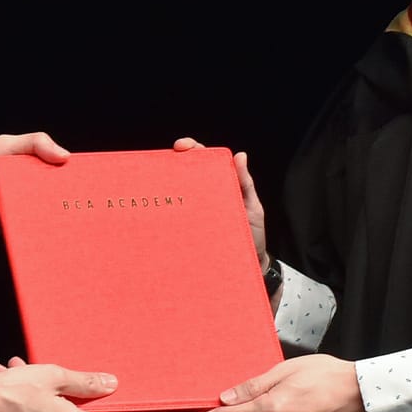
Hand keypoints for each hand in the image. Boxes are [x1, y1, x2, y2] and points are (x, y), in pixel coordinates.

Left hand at [0, 131, 70, 236]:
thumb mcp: (1, 145)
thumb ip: (33, 143)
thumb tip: (65, 156)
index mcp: (29, 166)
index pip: (57, 170)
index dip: (72, 174)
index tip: (87, 180)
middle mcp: (28, 188)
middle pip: (54, 194)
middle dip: (63, 199)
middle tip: (77, 204)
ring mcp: (20, 208)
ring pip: (42, 213)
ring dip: (45, 215)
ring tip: (50, 215)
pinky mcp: (12, 226)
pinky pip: (26, 229)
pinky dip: (25, 228)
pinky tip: (20, 223)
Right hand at [0, 358, 126, 411]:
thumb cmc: (11, 393)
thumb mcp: (53, 377)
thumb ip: (85, 383)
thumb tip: (111, 384)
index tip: (110, 396)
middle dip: (68, 394)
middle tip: (50, 373)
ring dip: (43, 394)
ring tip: (20, 369)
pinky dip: (30, 405)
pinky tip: (10, 379)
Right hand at [172, 136, 267, 272]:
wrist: (249, 265)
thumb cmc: (252, 235)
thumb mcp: (253, 208)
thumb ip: (245, 184)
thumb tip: (241, 155)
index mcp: (221, 185)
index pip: (205, 160)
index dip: (193, 149)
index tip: (182, 147)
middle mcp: (206, 196)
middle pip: (187, 172)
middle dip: (175, 160)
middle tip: (171, 156)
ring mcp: (195, 212)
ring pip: (178, 193)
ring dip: (166, 184)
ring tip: (159, 178)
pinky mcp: (189, 228)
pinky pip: (177, 218)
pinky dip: (167, 212)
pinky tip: (159, 208)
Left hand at [184, 354, 365, 411]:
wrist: (362, 394)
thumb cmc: (327, 375)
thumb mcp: (286, 370)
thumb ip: (253, 386)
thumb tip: (226, 399)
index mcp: (272, 409)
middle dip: (249, 405)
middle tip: (270, 385)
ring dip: (267, 410)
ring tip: (293, 391)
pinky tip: (298, 403)